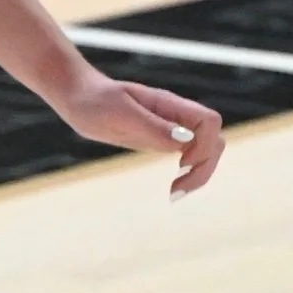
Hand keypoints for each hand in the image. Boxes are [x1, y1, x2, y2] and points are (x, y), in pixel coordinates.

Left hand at [51, 66, 225, 197]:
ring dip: (199, 173)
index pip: (209, 121)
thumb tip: (184, 141)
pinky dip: (188, 174)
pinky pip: (188, 156)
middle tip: (178, 189)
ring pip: (205, 150)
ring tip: (176, 193)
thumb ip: (153, 126)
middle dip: (205, 166)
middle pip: (213, 139)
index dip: (204, 145)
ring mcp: (170, 129)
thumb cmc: (95, 101)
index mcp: (168, 105)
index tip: (181, 164)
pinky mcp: (161, 140)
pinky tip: (174, 188)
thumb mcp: (120, 113)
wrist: (79, 98)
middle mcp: (174, 116)